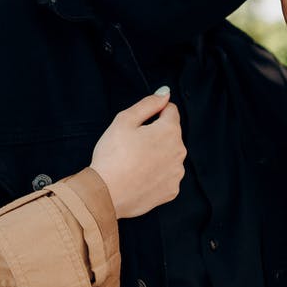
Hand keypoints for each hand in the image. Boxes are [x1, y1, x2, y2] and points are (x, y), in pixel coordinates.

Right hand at [89, 87, 184, 218]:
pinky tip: (139, 177)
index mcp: (170, 131)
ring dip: (157, 155)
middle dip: (155, 135)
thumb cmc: (113, 155)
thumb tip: (165, 93)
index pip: (171, 111)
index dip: (154, 113)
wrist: (106, 194)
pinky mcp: (171, 191)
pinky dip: (156, 175)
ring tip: (134, 162)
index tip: (139, 124)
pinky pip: (166, 176)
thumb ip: (148, 103)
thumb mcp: (124, 120)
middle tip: (132, 144)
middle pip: (171, 134)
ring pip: (169, 156)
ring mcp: (177, 173)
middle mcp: (179, 152)